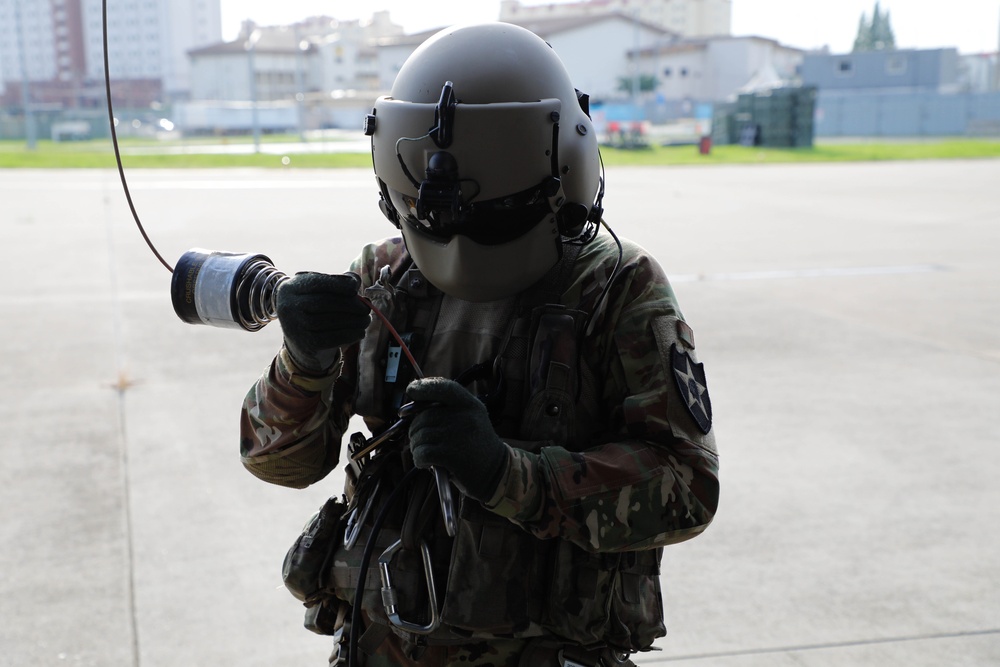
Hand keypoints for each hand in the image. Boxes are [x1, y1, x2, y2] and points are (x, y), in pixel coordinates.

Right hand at [276, 272, 370, 373]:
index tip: (356, 285)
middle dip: (351, 304)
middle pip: (325, 302)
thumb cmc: (314, 307)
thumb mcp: (319, 290)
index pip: (317, 282)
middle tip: (366, 308)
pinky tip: (360, 332)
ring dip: (355, 321)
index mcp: (291, 288)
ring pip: (331, 321)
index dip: (339, 283)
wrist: (299, 338)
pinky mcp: (306, 345)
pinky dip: (351, 335)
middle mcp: (288, 307)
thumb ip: (337, 282)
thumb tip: (355, 281)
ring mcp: (295, 327)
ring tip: (366, 320)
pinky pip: (333, 339)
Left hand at [406, 378, 509, 502]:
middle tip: (418, 440)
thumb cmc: (476, 446)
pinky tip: (425, 463)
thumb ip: (449, 410)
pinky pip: (422, 452)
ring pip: (420, 435)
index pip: (444, 387)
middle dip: (415, 429)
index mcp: (470, 404)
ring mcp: (457, 435)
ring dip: (416, 446)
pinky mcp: (451, 455)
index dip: (424, 387)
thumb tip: (412, 408)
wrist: (497, 473)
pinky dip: (419, 459)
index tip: (412, 390)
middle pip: (425, 416)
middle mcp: (465, 416)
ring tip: (424, 454)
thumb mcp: (471, 419)